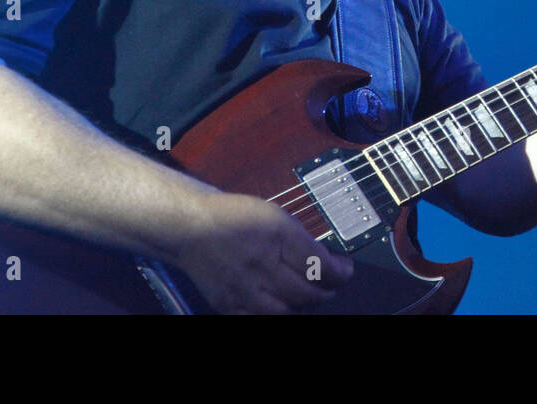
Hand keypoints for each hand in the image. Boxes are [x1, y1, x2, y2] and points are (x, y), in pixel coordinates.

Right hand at [174, 191, 354, 312]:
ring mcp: (243, 290)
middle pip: (306, 292)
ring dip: (305, 305)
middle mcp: (261, 264)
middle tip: (330, 284)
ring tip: (310, 295)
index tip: (345, 269)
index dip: (340, 272)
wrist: (191, 228)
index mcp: (276, 235)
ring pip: (287, 312)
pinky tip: (284, 305)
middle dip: (326, 291)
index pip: (319, 265)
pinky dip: (278, 315)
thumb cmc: (235, 216)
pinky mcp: (228, 305)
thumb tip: (327, 261)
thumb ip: (300, 240)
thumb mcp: (274, 216)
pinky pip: (260, 319)